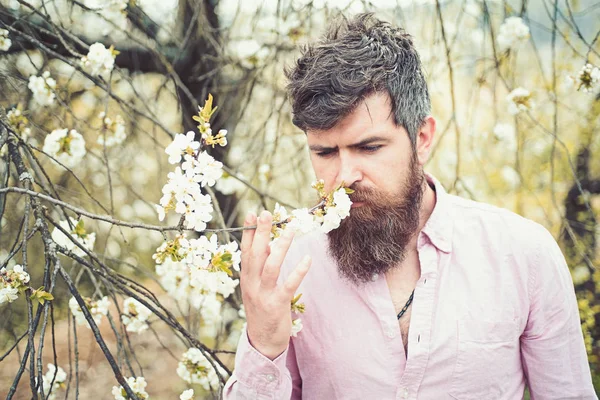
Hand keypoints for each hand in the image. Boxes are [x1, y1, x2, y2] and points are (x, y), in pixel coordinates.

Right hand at [240, 210, 311, 359]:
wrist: (262, 341)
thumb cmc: (262, 309)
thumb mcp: (257, 287)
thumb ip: (261, 267)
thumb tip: (270, 244)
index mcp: (246, 278)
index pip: (245, 251)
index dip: (248, 232)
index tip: (251, 213)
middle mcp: (252, 285)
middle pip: (256, 255)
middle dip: (260, 233)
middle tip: (266, 213)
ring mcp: (263, 295)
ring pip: (271, 266)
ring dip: (280, 246)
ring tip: (290, 229)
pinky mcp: (277, 305)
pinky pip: (288, 285)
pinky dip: (298, 271)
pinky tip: (308, 259)